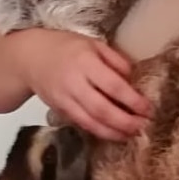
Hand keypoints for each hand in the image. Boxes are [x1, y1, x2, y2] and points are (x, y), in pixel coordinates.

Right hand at [14, 29, 150, 139]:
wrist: (30, 57)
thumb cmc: (66, 47)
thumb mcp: (94, 44)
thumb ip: (116, 61)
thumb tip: (136, 80)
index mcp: (85, 62)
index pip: (113, 85)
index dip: (132, 100)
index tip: (148, 108)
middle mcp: (74, 82)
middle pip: (102, 109)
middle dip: (125, 122)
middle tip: (144, 126)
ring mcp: (65, 99)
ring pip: (91, 122)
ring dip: (114, 132)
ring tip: (132, 135)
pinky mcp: (59, 110)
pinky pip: (82, 124)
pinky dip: (99, 132)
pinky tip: (114, 134)